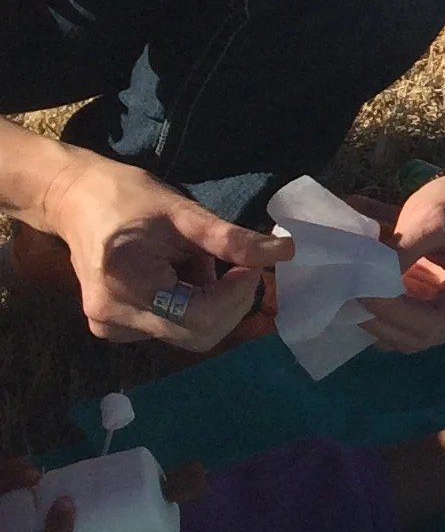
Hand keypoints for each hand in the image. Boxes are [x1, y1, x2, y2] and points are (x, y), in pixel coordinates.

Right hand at [42, 152, 287, 350]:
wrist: (74, 200)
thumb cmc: (126, 197)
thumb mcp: (183, 212)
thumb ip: (231, 240)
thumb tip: (285, 252)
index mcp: (126, 284)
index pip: (201, 316)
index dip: (237, 295)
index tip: (250, 264)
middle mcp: (113, 318)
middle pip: (199, 334)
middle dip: (229, 301)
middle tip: (234, 265)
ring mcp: (110, 329)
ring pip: (189, 333)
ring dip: (208, 302)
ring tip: (189, 262)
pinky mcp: (113, 331)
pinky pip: (171, 329)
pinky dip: (188, 306)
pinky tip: (173, 276)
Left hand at [361, 169, 444, 352]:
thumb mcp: (433, 219)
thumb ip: (402, 251)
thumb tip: (363, 277)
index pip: (432, 323)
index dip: (392, 312)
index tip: (358, 290)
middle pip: (417, 337)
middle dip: (378, 319)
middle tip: (344, 293)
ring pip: (405, 336)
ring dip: (373, 319)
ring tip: (346, 293)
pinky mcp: (434, 311)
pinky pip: (401, 324)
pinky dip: (377, 313)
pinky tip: (355, 292)